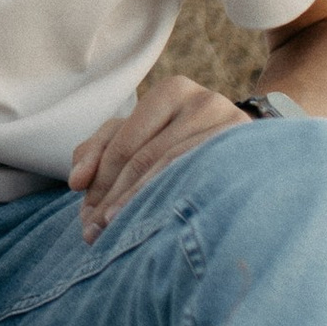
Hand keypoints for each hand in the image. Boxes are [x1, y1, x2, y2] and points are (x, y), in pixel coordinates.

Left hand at [67, 75, 249, 236]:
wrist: (249, 151)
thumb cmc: (179, 142)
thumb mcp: (137, 137)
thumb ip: (99, 150)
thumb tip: (77, 180)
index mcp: (172, 91)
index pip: (124, 142)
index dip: (100, 181)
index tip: (84, 217)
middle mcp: (204, 101)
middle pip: (146, 156)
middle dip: (114, 198)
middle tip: (94, 233)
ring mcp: (231, 127)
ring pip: (172, 170)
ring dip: (138, 205)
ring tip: (116, 235)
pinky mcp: (249, 154)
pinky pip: (202, 180)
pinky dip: (174, 204)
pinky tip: (158, 225)